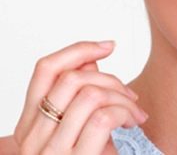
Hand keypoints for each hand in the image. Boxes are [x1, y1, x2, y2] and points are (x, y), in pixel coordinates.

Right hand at [13, 40, 148, 153]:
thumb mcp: (78, 129)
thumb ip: (79, 94)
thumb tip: (92, 58)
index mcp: (29, 125)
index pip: (44, 69)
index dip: (78, 49)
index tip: (109, 46)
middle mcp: (32, 139)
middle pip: (72, 78)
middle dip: (110, 78)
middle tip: (129, 95)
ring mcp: (50, 154)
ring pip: (89, 94)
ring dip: (122, 96)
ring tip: (134, 111)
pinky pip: (103, 117)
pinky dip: (125, 112)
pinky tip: (134, 122)